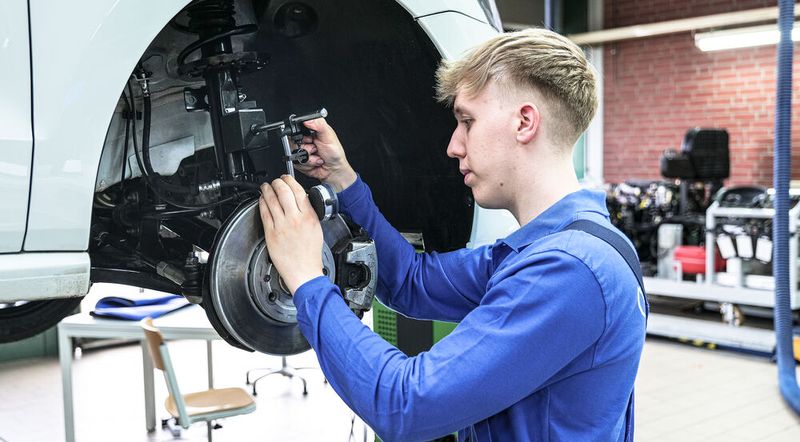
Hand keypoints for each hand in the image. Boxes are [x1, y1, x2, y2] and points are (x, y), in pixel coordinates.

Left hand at [259, 175, 324, 294]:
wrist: (304, 272)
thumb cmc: (310, 254)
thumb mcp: (317, 229)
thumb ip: (309, 213)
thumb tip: (301, 201)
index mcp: (309, 217)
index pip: (299, 192)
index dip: (290, 181)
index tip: (287, 179)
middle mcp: (295, 219)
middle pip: (284, 192)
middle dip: (278, 182)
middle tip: (276, 180)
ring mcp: (282, 226)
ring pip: (272, 200)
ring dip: (267, 190)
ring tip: (265, 187)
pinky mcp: (271, 234)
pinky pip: (264, 213)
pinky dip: (262, 203)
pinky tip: (261, 200)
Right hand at [294, 118, 357, 191]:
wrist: (334, 169)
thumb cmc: (335, 152)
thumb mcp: (329, 135)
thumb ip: (319, 124)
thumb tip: (307, 120)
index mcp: (310, 131)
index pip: (296, 128)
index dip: (300, 135)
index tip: (309, 139)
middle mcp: (304, 141)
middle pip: (293, 142)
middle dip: (306, 148)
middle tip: (316, 148)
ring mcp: (301, 151)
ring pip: (295, 153)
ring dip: (309, 158)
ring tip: (317, 156)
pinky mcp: (299, 161)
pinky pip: (297, 163)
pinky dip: (308, 164)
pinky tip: (315, 162)